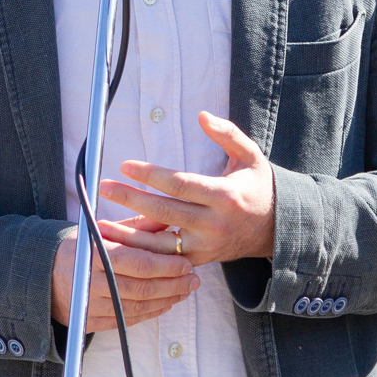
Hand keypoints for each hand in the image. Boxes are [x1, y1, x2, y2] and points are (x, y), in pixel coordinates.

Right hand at [51, 229, 198, 331]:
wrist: (42, 276)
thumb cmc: (78, 250)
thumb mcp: (101, 231)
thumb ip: (134, 227)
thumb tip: (166, 221)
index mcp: (93, 255)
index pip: (138, 263)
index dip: (165, 265)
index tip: (186, 263)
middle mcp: (91, 282)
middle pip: (142, 288)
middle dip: (173, 285)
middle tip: (193, 279)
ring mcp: (90, 305)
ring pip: (137, 307)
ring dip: (166, 300)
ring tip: (185, 290)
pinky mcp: (90, 321)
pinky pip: (126, 320)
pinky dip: (150, 313)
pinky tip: (165, 304)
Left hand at [97, 111, 274, 267]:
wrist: (276, 230)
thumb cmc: (258, 188)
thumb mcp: (250, 156)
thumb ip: (228, 134)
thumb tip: (203, 116)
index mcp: (224, 196)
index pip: (180, 184)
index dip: (151, 175)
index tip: (126, 165)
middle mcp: (214, 224)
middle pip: (165, 211)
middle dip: (131, 199)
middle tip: (104, 187)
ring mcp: (206, 246)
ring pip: (161, 243)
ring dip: (129, 234)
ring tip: (100, 225)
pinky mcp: (199, 260)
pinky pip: (165, 259)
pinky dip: (142, 254)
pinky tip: (119, 245)